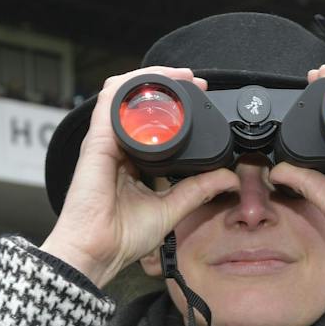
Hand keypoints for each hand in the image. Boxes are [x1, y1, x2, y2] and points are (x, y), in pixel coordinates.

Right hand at [41, 67, 241, 283]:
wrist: (99, 250)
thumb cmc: (122, 237)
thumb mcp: (171, 208)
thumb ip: (197, 190)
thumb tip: (227, 179)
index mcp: (130, 160)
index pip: (150, 121)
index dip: (173, 104)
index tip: (201, 97)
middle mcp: (116, 146)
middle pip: (137, 100)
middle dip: (166, 84)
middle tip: (196, 81)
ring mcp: (105, 141)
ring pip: (123, 93)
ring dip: (151, 78)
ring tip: (179, 76)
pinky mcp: (97, 141)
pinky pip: (111, 102)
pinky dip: (131, 87)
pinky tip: (152, 82)